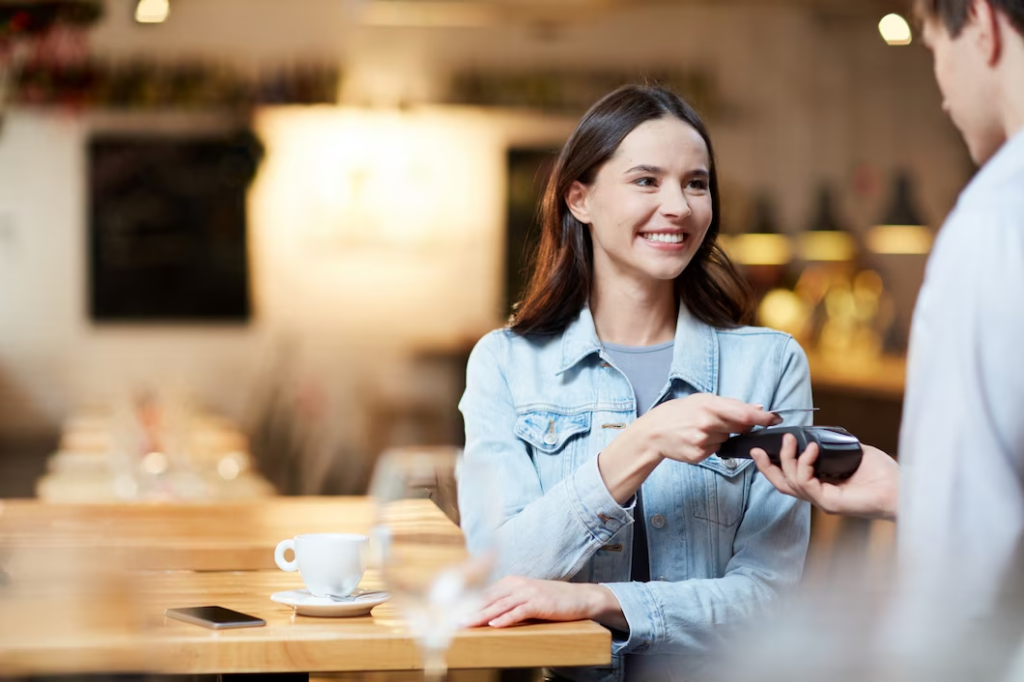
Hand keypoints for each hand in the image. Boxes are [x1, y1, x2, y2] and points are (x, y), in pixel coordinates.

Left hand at [464, 576, 623, 629]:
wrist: (578, 597)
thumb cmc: (550, 600)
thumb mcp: (526, 596)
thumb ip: (508, 601)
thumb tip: (487, 613)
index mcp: (510, 582)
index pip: (484, 593)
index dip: (467, 603)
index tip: (451, 613)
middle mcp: (516, 584)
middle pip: (487, 599)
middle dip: (468, 610)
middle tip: (451, 621)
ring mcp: (528, 593)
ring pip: (499, 605)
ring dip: (481, 615)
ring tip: (466, 624)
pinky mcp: (539, 603)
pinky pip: (519, 612)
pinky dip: (506, 618)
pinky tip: (495, 625)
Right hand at [633, 393, 781, 464]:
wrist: (655, 431)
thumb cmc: (680, 411)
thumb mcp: (703, 399)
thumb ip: (731, 404)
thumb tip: (759, 407)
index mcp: (710, 406)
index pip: (745, 414)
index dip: (764, 418)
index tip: (776, 419)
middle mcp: (707, 424)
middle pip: (739, 428)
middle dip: (741, 425)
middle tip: (724, 421)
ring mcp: (703, 442)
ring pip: (727, 439)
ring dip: (722, 435)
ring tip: (702, 429)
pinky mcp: (700, 455)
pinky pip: (717, 450)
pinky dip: (712, 445)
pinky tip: (697, 439)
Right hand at [750, 435, 898, 519]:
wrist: (905, 489)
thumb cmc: (885, 474)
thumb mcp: (852, 452)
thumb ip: (833, 446)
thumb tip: (816, 435)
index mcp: (823, 486)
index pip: (791, 479)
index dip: (775, 466)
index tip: (764, 448)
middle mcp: (820, 496)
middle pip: (783, 485)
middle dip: (767, 467)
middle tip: (756, 449)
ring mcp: (824, 501)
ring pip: (791, 483)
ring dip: (787, 459)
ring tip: (791, 440)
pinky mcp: (830, 504)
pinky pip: (806, 483)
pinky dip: (805, 464)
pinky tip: (812, 449)